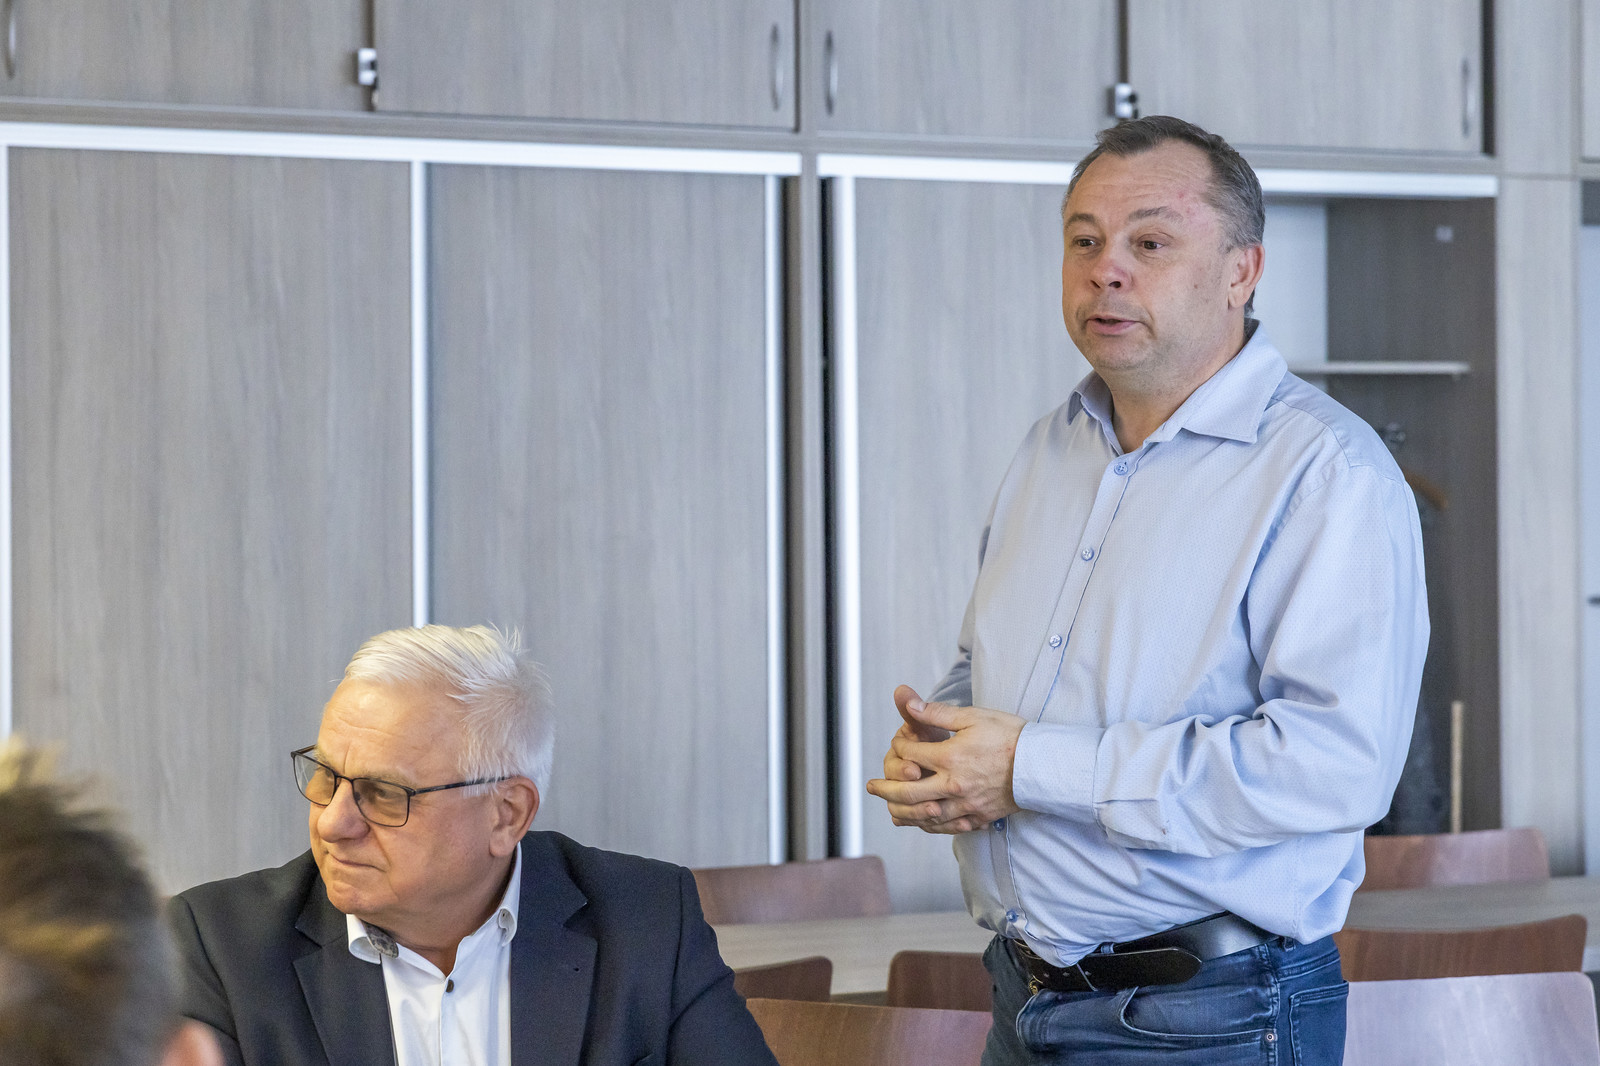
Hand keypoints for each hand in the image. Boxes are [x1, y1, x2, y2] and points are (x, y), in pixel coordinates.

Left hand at [866, 686, 1024, 833]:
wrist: (1043, 765)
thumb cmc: (1010, 736)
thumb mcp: (973, 717)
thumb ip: (937, 712)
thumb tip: (908, 704)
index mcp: (950, 757)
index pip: (910, 756)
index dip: (899, 748)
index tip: (898, 744)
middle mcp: (953, 785)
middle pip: (908, 792)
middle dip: (885, 789)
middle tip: (871, 787)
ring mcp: (966, 805)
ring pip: (925, 815)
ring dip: (903, 812)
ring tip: (890, 809)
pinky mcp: (979, 817)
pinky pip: (947, 827)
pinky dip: (930, 826)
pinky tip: (922, 823)